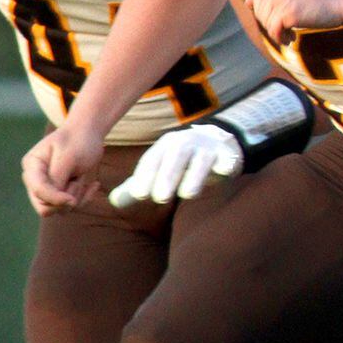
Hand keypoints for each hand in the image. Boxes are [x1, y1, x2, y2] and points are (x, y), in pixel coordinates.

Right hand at [22, 120, 107, 214]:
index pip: (38, 190)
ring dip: (76, 196)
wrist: (88, 133)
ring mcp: (47, 186)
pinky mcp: (59, 191)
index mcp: (32, 165)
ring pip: (59, 208)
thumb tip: (59, 201)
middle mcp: (35, 178)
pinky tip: (94, 185)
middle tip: (78, 183)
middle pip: (44, 206)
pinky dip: (84, 197)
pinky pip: (70, 205)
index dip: (55, 198)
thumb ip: (58, 178)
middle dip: (65, 200)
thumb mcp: (69, 157)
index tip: (72, 200)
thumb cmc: (78, 141)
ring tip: (83, 177)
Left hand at [110, 122, 244, 207]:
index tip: (139, 195)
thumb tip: (114, 201)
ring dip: (195, 176)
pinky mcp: (228, 153)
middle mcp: (186, 143)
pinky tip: (224, 172)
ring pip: (201, 160)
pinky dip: (227, 164)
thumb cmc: (181, 162)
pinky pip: (228, 158)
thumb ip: (137, 186)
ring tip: (188, 195)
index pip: (153, 161)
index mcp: (165, 146)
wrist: (217, 141)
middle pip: (175, 158)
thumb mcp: (159, 169)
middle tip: (160, 198)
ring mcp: (208, 147)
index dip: (146, 176)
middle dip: (167, 177)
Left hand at [247, 0, 342, 43]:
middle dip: (272, 22)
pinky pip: (274, 32)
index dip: (269, 10)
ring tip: (291, 32)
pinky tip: (292, 38)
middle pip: (258, 11)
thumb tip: (247, 2)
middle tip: (289, 24)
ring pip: (264, 22)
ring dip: (277, 31)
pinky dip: (281, 38)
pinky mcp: (286, 13)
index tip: (287, 10)